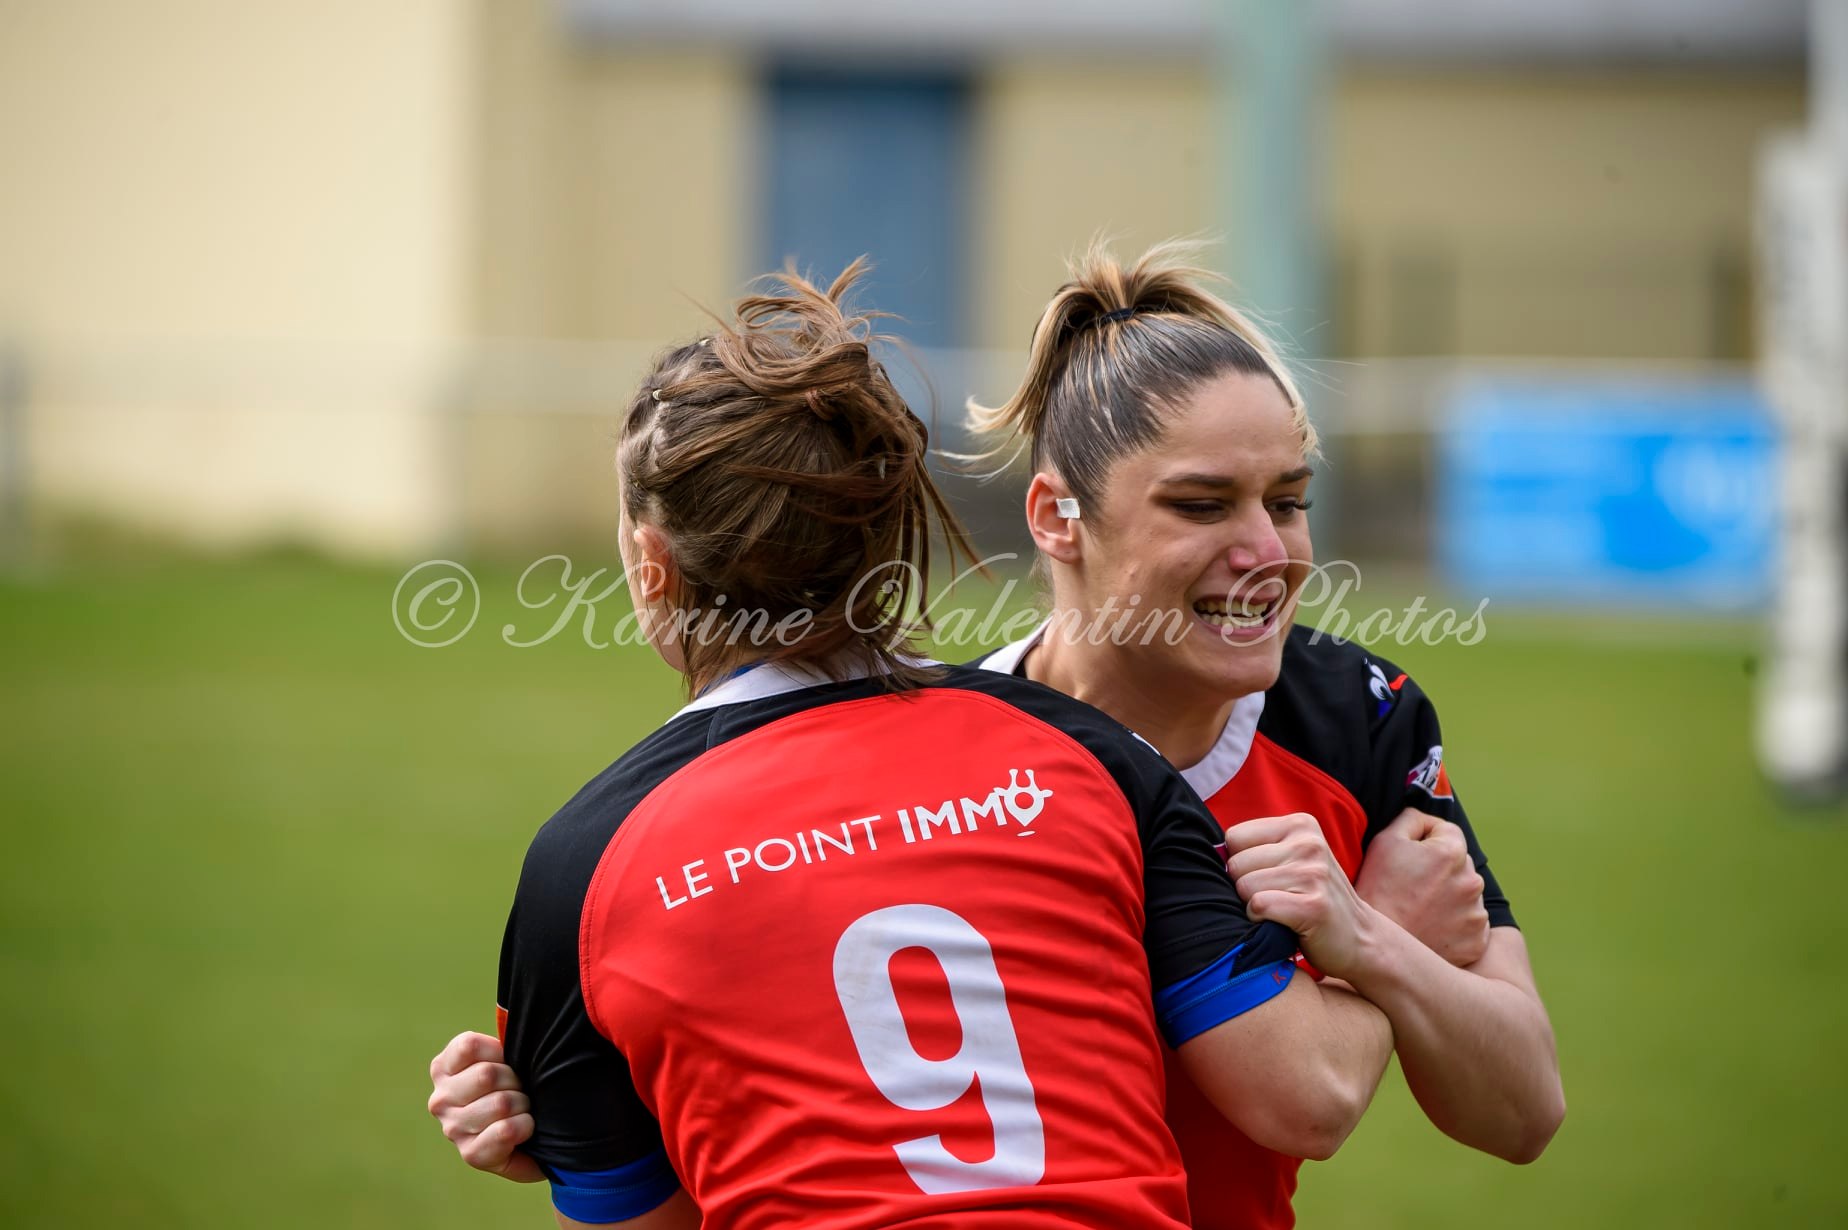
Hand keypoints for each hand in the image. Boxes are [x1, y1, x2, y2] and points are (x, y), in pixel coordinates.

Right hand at [428, 1031, 543, 1182]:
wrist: (534, 1135)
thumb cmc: (518, 1086)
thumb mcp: (507, 1056)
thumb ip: (505, 1040)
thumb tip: (520, 1017)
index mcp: (443, 1068)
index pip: (469, 1046)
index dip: (500, 1052)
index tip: (508, 1062)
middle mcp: (440, 1099)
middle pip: (487, 1074)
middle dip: (516, 1081)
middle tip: (520, 1090)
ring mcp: (452, 1129)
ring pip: (500, 1102)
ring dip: (523, 1105)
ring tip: (521, 1110)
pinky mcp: (471, 1155)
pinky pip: (505, 1131)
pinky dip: (524, 1126)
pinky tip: (524, 1129)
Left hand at [1224, 812, 1377, 981]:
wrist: (1361, 939)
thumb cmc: (1312, 899)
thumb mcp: (1292, 860)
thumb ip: (1256, 849)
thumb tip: (1208, 853)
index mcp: (1300, 825)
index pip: (1234, 836)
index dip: (1239, 864)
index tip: (1264, 879)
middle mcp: (1309, 843)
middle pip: (1235, 864)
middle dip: (1244, 888)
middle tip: (1276, 900)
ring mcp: (1313, 873)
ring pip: (1244, 887)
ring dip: (1254, 908)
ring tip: (1281, 911)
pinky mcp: (1314, 905)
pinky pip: (1258, 906)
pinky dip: (1260, 921)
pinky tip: (1282, 924)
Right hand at [1355, 808, 1489, 967]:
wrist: (1376, 947)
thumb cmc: (1376, 890)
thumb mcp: (1384, 841)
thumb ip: (1411, 819)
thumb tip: (1426, 821)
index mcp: (1453, 852)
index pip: (1447, 831)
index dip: (1424, 840)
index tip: (1407, 857)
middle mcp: (1473, 881)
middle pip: (1458, 863)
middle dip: (1440, 868)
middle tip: (1410, 885)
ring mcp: (1477, 914)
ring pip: (1465, 893)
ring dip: (1449, 896)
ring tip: (1419, 908)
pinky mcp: (1476, 942)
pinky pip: (1469, 924)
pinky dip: (1454, 924)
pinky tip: (1430, 926)